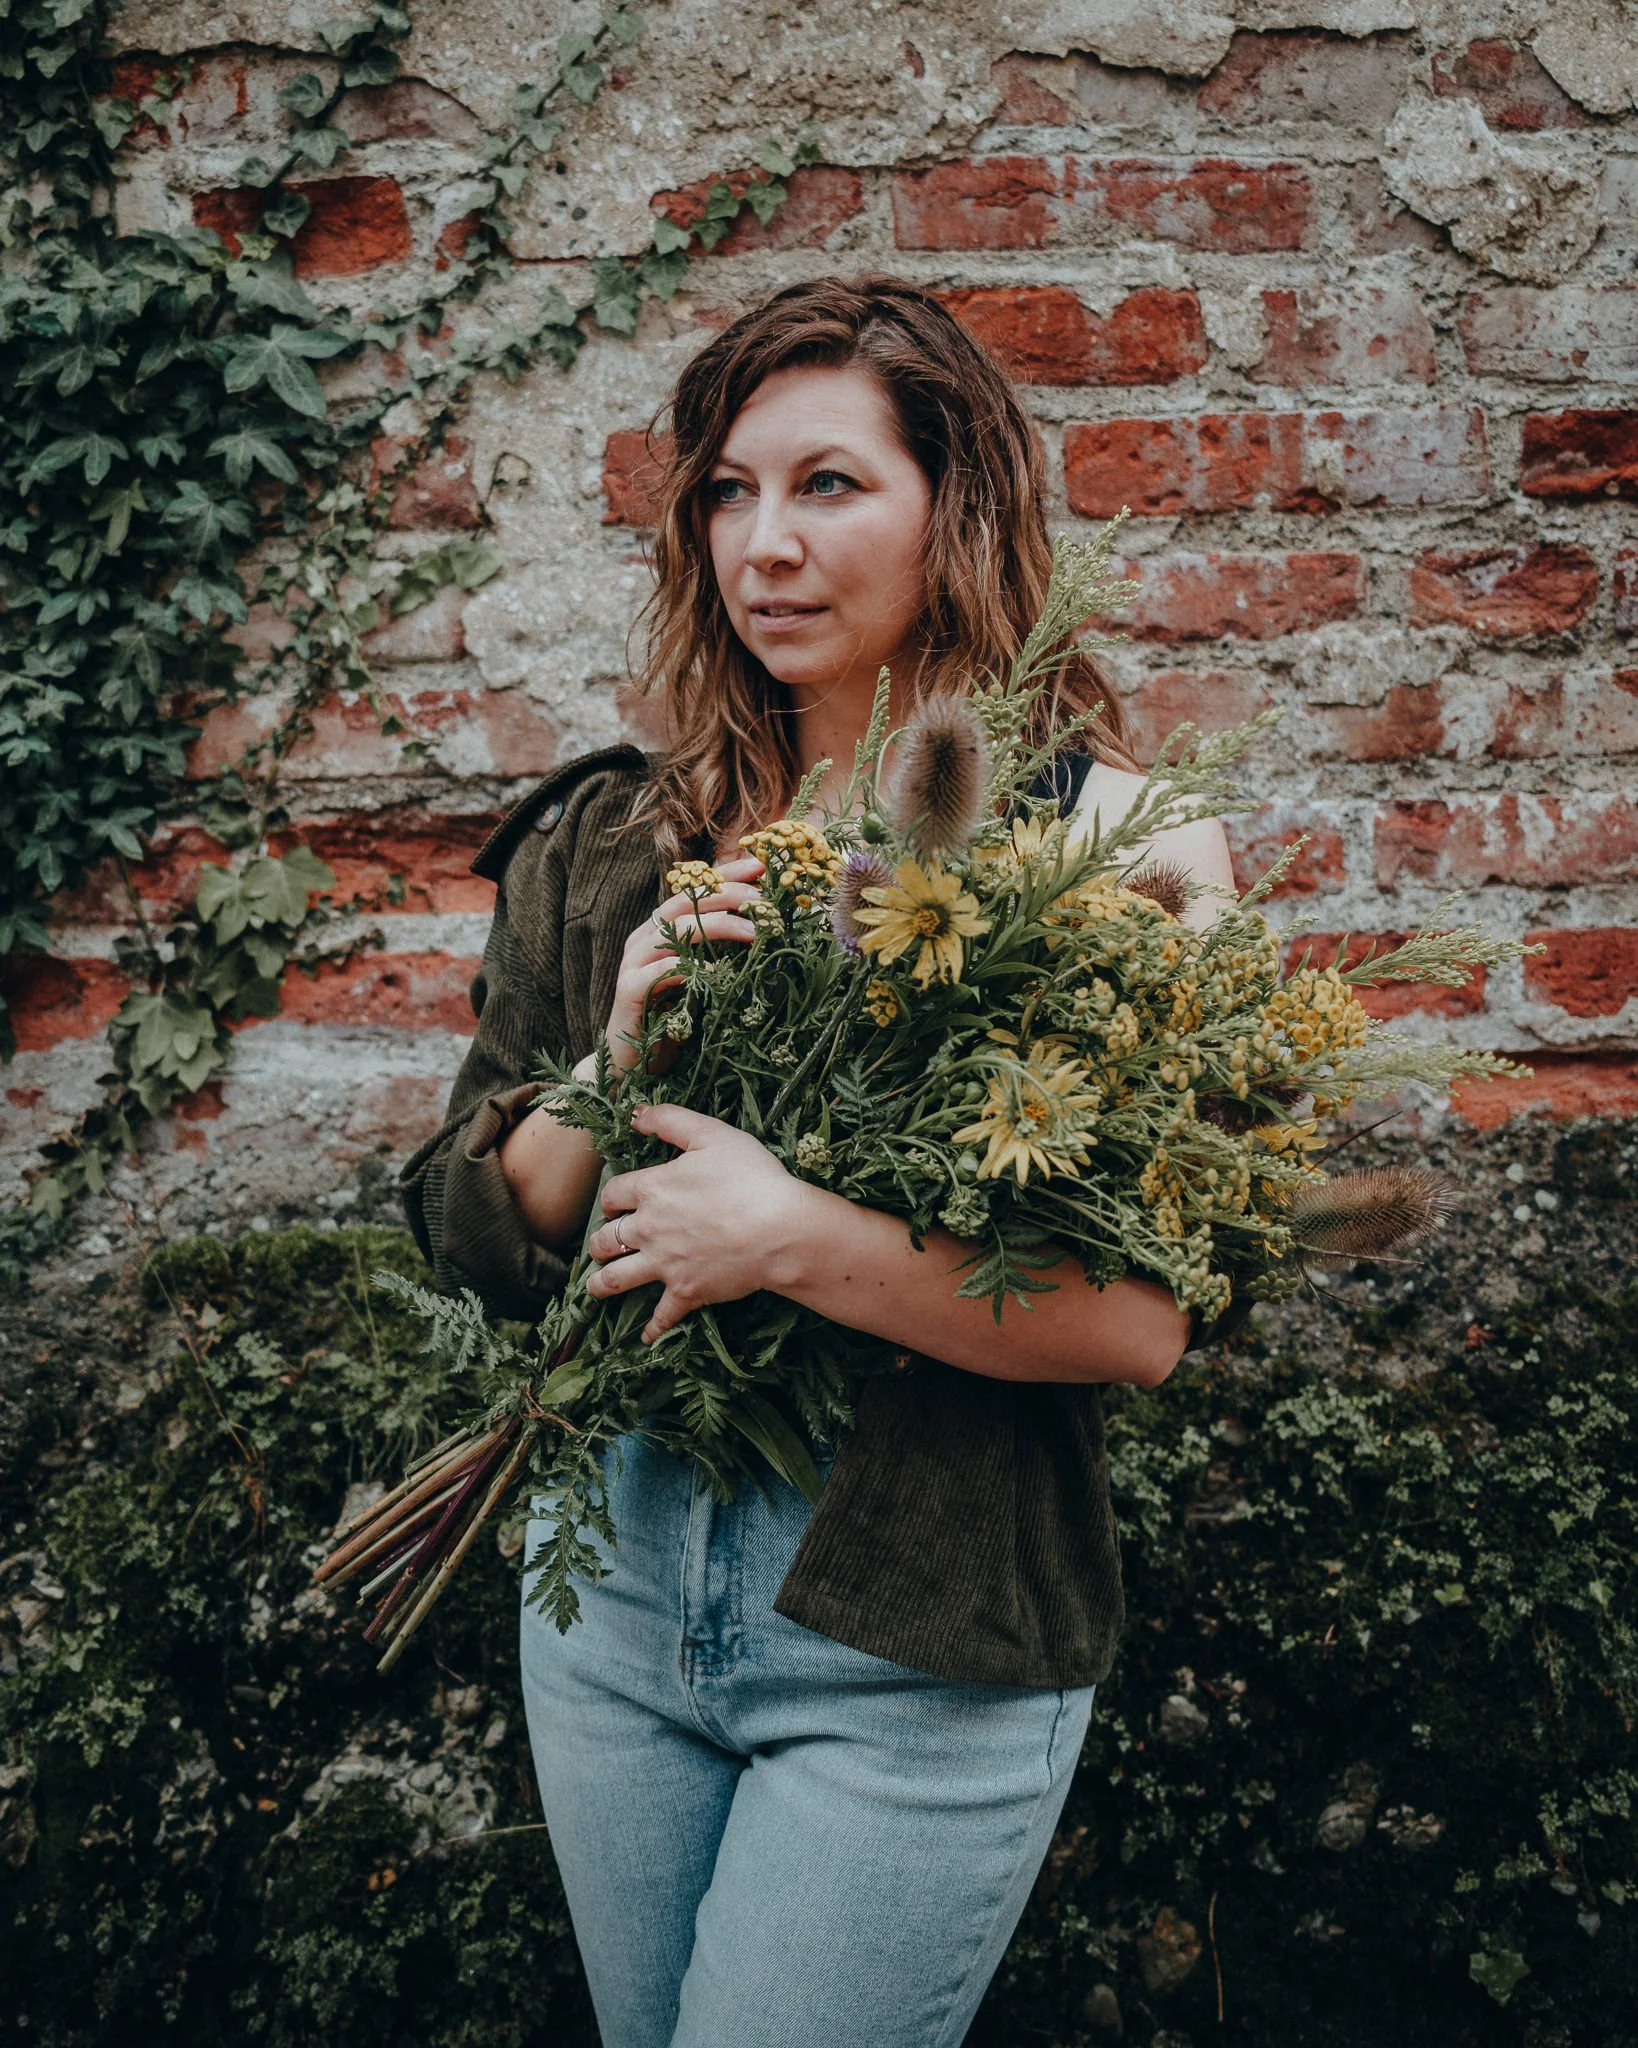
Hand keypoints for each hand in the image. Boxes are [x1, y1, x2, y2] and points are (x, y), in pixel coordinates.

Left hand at [583, 1103, 814, 1342]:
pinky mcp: (686, 1291)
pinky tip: (645, 1337)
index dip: (611, 1198)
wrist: (780, 1230)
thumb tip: (634, 1114)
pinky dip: (653, 1328)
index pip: (614, 1194)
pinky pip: (662, 1315)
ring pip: (617, 1279)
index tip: (615, 1203)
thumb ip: (669, 1119)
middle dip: (600, 1242)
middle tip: (602, 1245)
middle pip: (606, 1239)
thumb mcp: (711, 1134)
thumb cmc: (751, 1177)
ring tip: (596, 1288)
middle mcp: (648, 1229)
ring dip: (602, 1285)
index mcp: (652, 1189)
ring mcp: (665, 1264)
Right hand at [595, 856, 763, 1075]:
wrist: (633, 1065)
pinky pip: (661, 970)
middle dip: (728, 895)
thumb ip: (717, 951)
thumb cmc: (672, 1021)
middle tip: (764, 901)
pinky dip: (690, 967)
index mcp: (660, 930)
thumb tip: (761, 926)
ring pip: (676, 930)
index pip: (694, 890)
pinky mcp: (630, 990)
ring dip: (719, 927)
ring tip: (754, 933)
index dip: (727, 875)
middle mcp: (644, 939)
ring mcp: (633, 963)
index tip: (761, 866)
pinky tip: (716, 971)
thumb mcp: (700, 979)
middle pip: (686, 902)